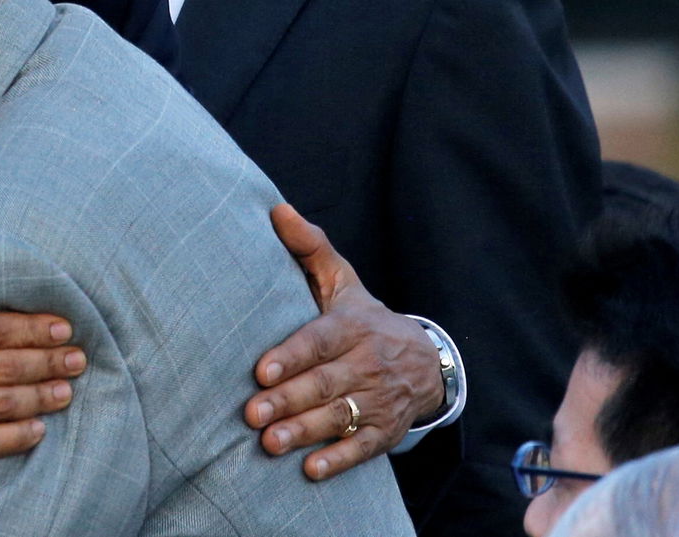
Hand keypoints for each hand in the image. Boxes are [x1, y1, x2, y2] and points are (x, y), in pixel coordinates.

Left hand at [245, 205, 443, 479]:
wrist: (425, 358)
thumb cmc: (363, 317)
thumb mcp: (342, 280)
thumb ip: (309, 247)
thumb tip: (276, 208)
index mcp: (352, 326)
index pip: (319, 341)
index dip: (291, 356)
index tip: (261, 371)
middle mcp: (367, 363)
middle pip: (324, 383)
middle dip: (287, 400)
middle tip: (252, 414)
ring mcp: (379, 399)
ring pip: (339, 416)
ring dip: (304, 432)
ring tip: (269, 443)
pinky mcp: (385, 430)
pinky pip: (363, 447)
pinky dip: (339, 459)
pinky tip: (311, 470)